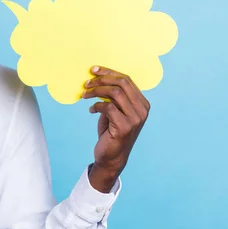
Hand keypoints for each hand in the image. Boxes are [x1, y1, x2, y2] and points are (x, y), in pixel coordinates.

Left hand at [82, 66, 149, 192]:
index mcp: (142, 103)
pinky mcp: (125, 127)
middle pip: (122, 83)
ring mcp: (135, 119)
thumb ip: (113, 96)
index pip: (127, 79)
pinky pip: (108, 108)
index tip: (93, 70)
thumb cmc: (112, 132)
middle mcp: (142, 110)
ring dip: (96, 91)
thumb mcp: (115, 111)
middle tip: (87, 82)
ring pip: (114, 93)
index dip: (109, 72)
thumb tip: (98, 77)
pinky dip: (96, 106)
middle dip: (102, 79)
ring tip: (85, 94)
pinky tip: (91, 110)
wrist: (112, 158)